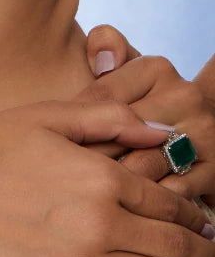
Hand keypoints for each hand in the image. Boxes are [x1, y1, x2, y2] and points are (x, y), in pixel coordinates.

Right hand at [0, 98, 214, 256]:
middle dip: (202, 253)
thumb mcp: (50, 117)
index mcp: (100, 178)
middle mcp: (99, 225)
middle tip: (212, 255)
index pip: (168, 203)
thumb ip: (111, 118)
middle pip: (173, 248)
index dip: (193, 214)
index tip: (203, 221)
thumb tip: (161, 131)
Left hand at [75, 23, 214, 207]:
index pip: (103, 97)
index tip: (56, 145)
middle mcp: (185, 96)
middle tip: (61, 178)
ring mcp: (204, 134)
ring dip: (112, 185)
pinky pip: (168, 194)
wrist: (194, 134)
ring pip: (143, 166)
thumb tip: (104, 61)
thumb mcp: (125, 73)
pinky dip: (144, 206)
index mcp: (156, 68)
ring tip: (85, 199)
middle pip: (122, 134)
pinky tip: (122, 210)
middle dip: (89, 158)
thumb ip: (106, 46)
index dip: (76, 123)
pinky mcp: (213, 171)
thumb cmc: (143, 105)